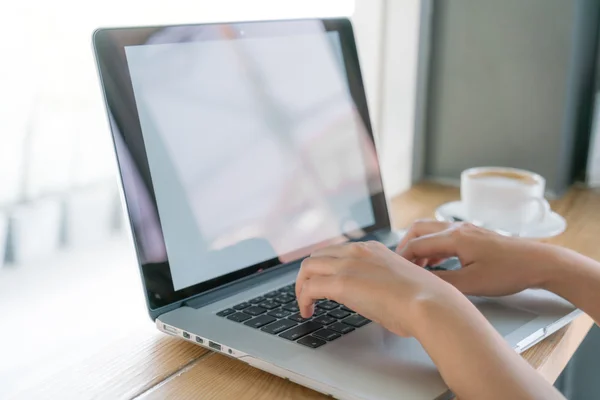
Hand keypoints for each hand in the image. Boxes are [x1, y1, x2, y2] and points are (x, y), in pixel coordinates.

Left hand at [295, 241, 459, 336]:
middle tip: (308, 293)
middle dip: (308, 275)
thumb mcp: (397, 282)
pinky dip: (302, 299)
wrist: (430, 305)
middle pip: (317, 256)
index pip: (336, 251)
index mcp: (372, 249)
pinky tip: (307, 312)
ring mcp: (348, 265)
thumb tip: (372, 296)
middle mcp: (357, 251)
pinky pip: (309, 288)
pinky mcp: (342, 283)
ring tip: (305, 305)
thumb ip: (380, 282)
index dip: (324, 267)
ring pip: (308, 268)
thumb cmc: (423, 300)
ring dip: (301, 287)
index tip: (321, 281)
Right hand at [396, 220, 562, 295]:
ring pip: (430, 231)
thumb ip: (442, 281)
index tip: (394, 273)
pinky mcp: (472, 234)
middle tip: (400, 266)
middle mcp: (457, 228)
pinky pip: (443, 235)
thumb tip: (420, 282)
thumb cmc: (508, 272)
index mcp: (454, 237)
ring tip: (416, 267)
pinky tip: (435, 263)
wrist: (537, 263)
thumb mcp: (471, 283)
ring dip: (419, 246)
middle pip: (418, 229)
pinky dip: (432, 247)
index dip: (401, 259)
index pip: (415, 244)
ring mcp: (465, 229)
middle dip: (405, 246)